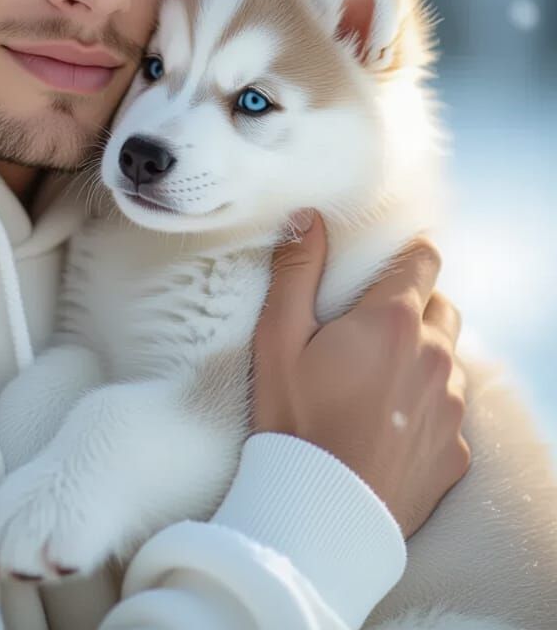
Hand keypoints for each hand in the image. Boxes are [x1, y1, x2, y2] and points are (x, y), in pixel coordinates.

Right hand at [251, 212, 469, 538]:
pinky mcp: (455, 450)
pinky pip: (450, 410)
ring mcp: (452, 405)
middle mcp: (436, 356)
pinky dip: (426, 406)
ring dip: (422, 355)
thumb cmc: (294, 421)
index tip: (384, 264)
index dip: (405, 254)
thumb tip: (309, 218)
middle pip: (441, 305)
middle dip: (413, 305)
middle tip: (368, 326)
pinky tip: (387, 423)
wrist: (321, 515)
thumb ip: (296, 271)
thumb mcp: (277, 338)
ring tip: (376, 378)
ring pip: (449, 357)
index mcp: (394, 320)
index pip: (423, 259)